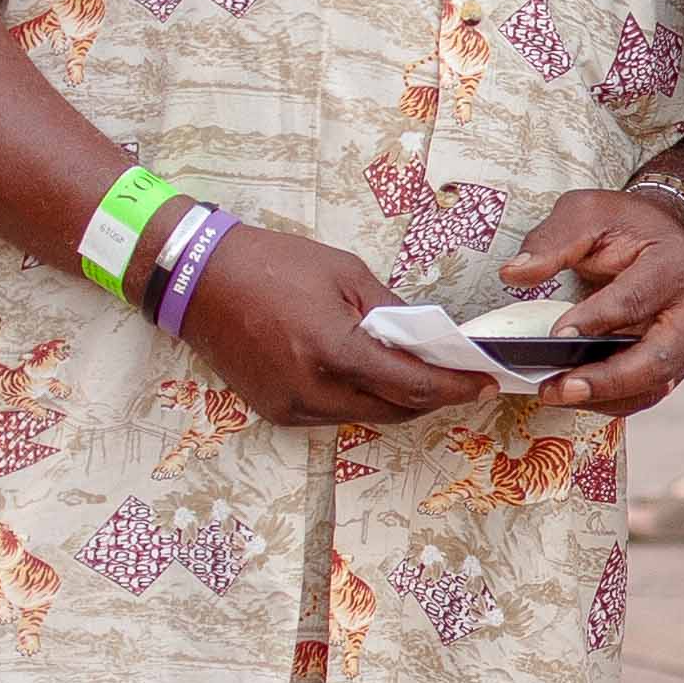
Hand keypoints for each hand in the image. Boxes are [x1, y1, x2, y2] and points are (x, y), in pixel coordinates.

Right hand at [167, 222, 495, 428]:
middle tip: (460, 377)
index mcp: (333, 351)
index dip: (456, 388)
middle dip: (433, 397)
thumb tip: (431, 338)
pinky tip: (372, 376)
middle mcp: (312, 390)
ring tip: (420, 372)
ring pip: (365, 416)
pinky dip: (361, 399)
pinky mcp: (276, 411)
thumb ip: (393, 313)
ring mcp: (291, 406)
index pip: (412, 386)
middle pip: (395, 410)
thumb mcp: (346, 274)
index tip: (485, 383)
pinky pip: (334, 414)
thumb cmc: (273, 265)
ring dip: (397, 400)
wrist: (198, 280)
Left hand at [486, 185, 683, 416]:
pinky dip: (612, 401)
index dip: (596, 319)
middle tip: (559, 387)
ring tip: (557, 394)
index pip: (636, 299)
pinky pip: (648, 392)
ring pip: (655, 384)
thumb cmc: (626, 225)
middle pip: (658, 358)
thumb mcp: (587, 214)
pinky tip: (577, 394)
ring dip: (606, 397)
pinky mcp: (678, 361)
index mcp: (674, 265)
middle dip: (607, 380)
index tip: (557, 334)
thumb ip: (552, 242)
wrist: (662, 235)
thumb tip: (515, 274)